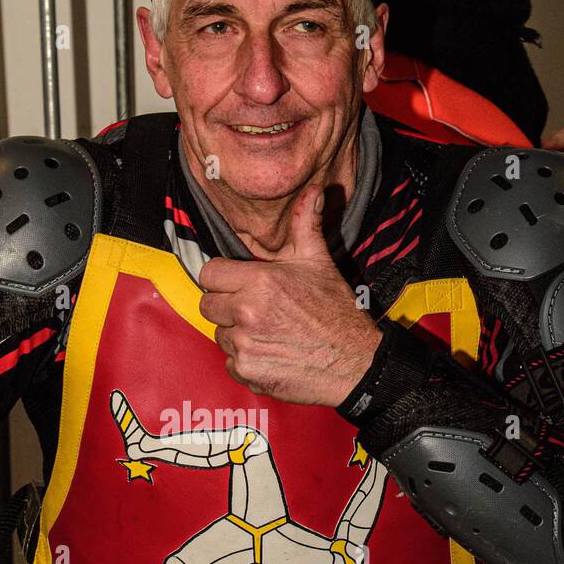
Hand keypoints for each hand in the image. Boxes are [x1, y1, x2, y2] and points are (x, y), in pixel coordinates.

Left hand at [198, 188, 380, 405]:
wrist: (354, 361)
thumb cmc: (337, 312)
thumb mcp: (320, 263)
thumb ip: (306, 225)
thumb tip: (313, 192)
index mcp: (260, 282)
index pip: (209, 274)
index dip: (222, 278)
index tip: (236, 284)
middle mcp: (247, 313)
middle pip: (208, 305)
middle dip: (226, 306)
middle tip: (254, 309)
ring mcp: (245, 344)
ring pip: (219, 334)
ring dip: (236, 334)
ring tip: (267, 332)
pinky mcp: (248, 371)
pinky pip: (230, 362)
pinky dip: (246, 361)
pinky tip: (270, 353)